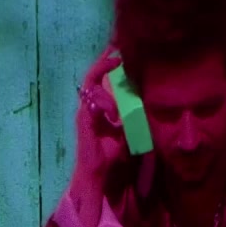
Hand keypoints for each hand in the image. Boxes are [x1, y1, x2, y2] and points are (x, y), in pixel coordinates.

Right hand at [74, 46, 129, 182]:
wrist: (97, 175)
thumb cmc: (109, 155)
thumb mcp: (125, 132)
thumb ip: (129, 118)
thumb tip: (142, 106)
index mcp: (96, 108)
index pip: (98, 80)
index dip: (105, 66)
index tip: (118, 54)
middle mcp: (87, 108)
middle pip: (90, 78)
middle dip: (101, 63)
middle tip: (115, 52)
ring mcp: (83, 114)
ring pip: (90, 89)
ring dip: (107, 93)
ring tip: (118, 107)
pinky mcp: (83, 122)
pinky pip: (91, 105)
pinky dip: (103, 104)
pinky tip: (113, 112)